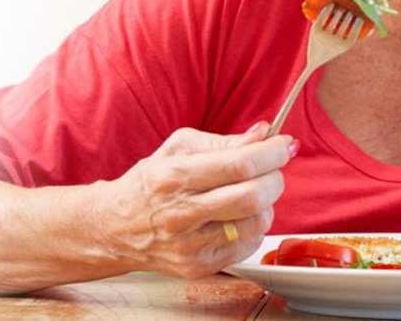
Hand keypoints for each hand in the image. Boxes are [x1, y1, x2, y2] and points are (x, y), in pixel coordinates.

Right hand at [95, 123, 293, 278]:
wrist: (116, 227)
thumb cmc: (151, 183)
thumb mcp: (179, 148)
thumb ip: (223, 141)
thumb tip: (263, 133)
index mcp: (173, 177)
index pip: (238, 165)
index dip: (271, 153)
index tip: (284, 145)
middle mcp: (179, 214)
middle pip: (252, 197)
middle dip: (274, 178)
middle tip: (272, 169)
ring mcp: (189, 246)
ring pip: (255, 224)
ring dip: (266, 204)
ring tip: (250, 195)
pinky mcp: (198, 267)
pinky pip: (248, 246)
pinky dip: (252, 227)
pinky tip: (235, 217)